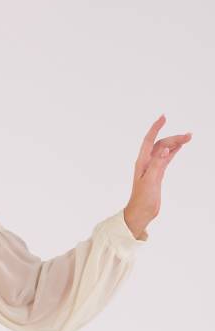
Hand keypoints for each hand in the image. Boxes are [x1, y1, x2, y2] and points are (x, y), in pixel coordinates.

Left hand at [124, 115, 191, 237]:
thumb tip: (165, 150)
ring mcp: (152, 168)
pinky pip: (166, 158)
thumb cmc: (141, 199)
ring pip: (165, 150)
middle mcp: (146, 162)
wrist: (141, 213)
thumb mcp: (149, 182)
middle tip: (189, 136)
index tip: (164, 117)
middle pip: (161, 144)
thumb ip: (157, 165)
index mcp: (142, 162)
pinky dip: (173, 151)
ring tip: (188, 137)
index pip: (149, 140)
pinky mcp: (158, 174)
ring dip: (175, 143)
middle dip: (174, 138)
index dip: (156, 128)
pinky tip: (180, 146)